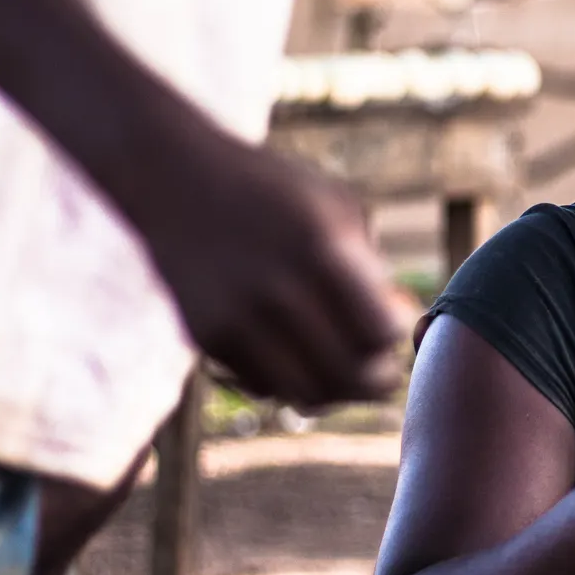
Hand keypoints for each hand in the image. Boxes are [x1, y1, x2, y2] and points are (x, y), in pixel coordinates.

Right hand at [139, 133, 401, 408]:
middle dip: (374, 381)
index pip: (378, 332)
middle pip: (346, 374)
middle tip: (381, 374)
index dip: (391, 339)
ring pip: (305, 394)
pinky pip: (264, 387)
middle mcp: (277, 290)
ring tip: (344, 372)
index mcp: (320, 250)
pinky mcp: (206, 337)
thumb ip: (368, 263)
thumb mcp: (335, 205)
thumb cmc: (275, 190)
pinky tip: (298, 359)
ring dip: (334, 392)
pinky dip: (289, 383)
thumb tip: (397, 325)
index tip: (389, 328)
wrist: (177, 180)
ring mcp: (237, 319)